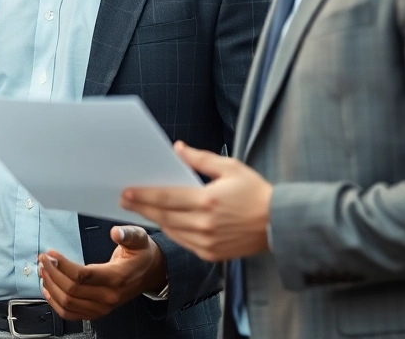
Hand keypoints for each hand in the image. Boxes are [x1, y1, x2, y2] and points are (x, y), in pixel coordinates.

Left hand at [37, 226, 166, 320]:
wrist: (152, 273)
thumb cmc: (143, 255)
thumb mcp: (139, 238)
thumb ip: (127, 234)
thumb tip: (116, 232)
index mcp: (117, 277)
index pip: (82, 275)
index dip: (62, 265)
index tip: (51, 254)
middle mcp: (109, 296)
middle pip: (71, 289)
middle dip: (52, 273)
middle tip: (44, 259)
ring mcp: (103, 307)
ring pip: (68, 303)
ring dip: (51, 287)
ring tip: (44, 271)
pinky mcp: (98, 311)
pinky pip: (72, 314)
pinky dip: (56, 304)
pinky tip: (48, 290)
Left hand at [120, 141, 272, 262]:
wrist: (280, 224)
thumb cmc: (255, 192)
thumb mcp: (231, 168)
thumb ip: (201, 159)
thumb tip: (177, 149)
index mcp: (207, 201)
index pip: (166, 198)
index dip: (144, 195)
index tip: (127, 191)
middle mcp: (204, 224)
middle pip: (163, 215)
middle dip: (142, 207)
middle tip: (124, 199)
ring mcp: (207, 242)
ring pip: (171, 231)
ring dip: (154, 219)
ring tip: (141, 209)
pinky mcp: (211, 254)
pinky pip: (183, 242)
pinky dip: (171, 231)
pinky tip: (164, 222)